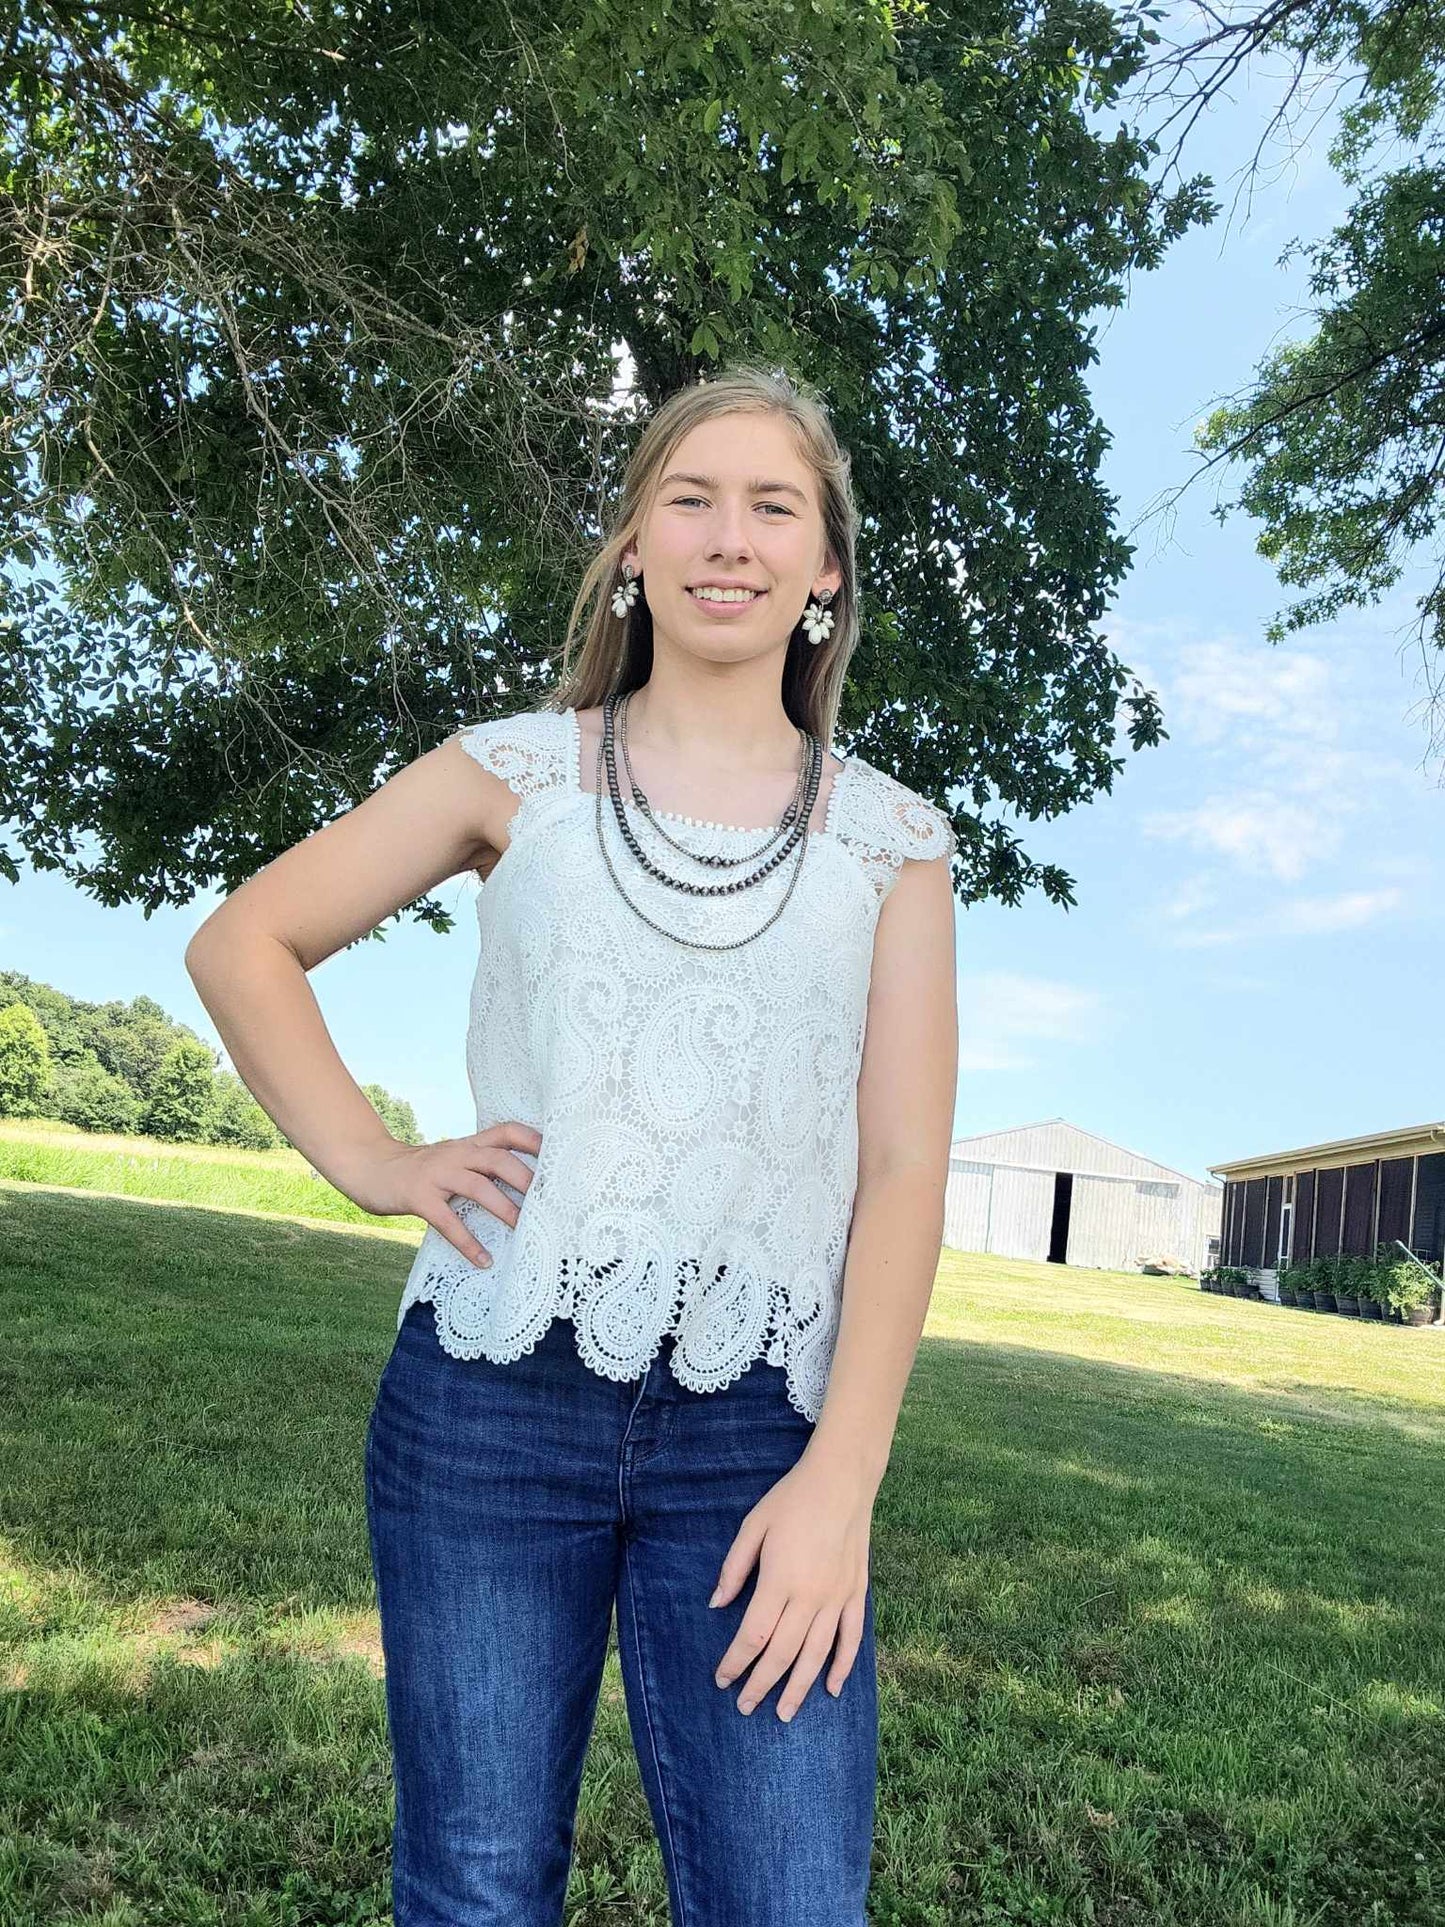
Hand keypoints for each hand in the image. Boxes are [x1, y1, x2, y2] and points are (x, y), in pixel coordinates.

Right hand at [333, 1120, 542, 1265]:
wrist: (371, 1168)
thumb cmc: (420, 1170)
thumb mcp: (453, 1158)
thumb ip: (480, 1164)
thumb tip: (523, 1183)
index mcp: (468, 1144)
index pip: (506, 1131)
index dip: (533, 1140)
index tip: (559, 1155)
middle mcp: (456, 1154)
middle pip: (499, 1159)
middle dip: (527, 1179)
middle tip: (550, 1201)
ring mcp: (437, 1174)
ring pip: (478, 1187)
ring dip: (504, 1208)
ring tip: (524, 1230)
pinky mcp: (419, 1197)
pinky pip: (448, 1221)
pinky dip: (467, 1242)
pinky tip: (483, 1260)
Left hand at [708, 1454, 872, 1722]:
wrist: (842, 1480)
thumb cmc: (792, 1499)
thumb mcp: (753, 1525)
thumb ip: (734, 1568)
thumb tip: (715, 1605)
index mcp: (780, 1580)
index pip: (753, 1636)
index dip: (735, 1662)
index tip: (721, 1679)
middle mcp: (811, 1597)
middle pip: (782, 1654)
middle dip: (761, 1684)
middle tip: (745, 1707)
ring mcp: (838, 1597)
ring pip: (817, 1655)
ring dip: (799, 1688)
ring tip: (784, 1714)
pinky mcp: (857, 1593)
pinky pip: (852, 1639)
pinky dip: (843, 1667)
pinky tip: (832, 1689)